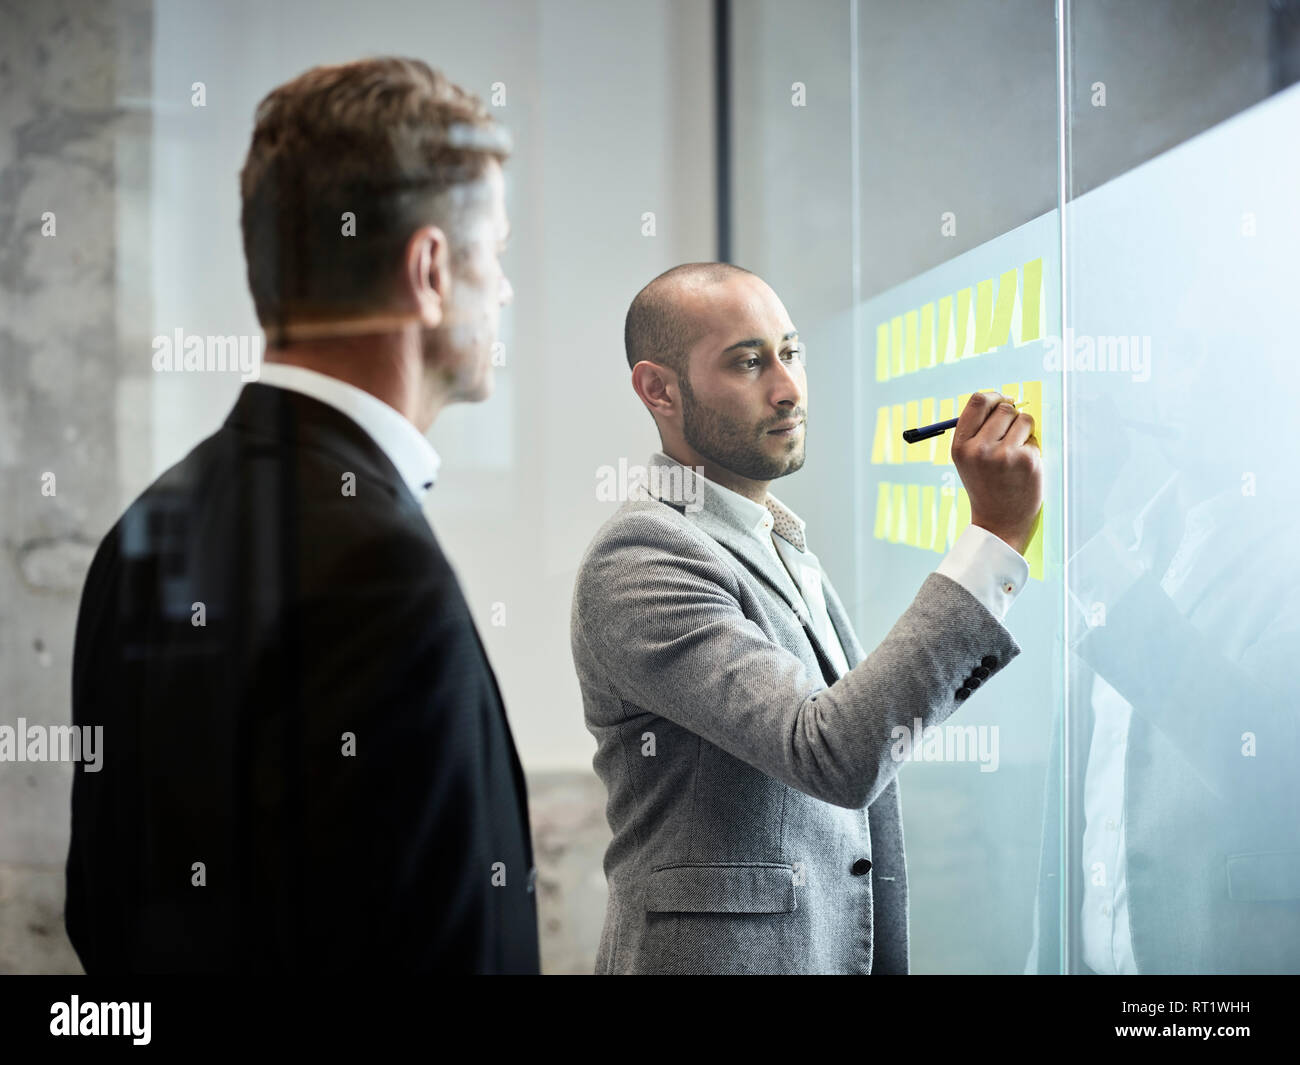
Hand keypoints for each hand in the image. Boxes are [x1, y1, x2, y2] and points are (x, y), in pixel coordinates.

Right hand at [952, 391, 1043, 555]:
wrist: (999, 522)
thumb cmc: (986, 485)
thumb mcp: (969, 458)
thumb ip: (979, 429)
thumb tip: (1005, 398)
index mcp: (960, 446)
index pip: (978, 401)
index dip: (994, 396)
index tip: (1003, 402)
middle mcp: (979, 449)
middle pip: (1004, 408)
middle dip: (1012, 416)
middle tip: (1010, 434)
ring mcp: (1004, 455)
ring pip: (1024, 419)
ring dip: (1025, 431)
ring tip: (1016, 452)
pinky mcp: (1026, 461)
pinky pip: (1034, 439)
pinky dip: (1032, 449)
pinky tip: (1023, 468)